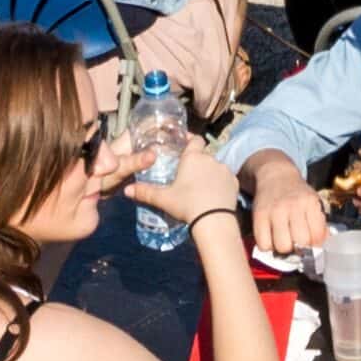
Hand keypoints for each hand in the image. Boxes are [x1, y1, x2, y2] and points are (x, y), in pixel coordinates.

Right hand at [127, 142, 242, 230]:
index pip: (195, 139)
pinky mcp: (234, 182)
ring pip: (215, 166)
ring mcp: (224, 169)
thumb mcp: (163, 199)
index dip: (190, 141)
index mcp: (193, 157)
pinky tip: (213, 195)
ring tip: (200, 187)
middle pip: (203, 154)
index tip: (183, 145)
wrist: (214, 220)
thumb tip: (126, 190)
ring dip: (208, 172)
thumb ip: (145, 192)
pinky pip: (225, 178)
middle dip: (196, 161)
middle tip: (187, 173)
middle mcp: (210, 158)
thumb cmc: (187, 205)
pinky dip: (219, 183)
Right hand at [247, 161, 328, 257]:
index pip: (317, 236)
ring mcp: (274, 211)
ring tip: (284, 239)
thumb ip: (320, 224)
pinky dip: (268, 246)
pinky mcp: (259, 216)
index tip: (311, 242)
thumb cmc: (297, 194)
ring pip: (281, 246)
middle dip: (300, 248)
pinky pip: (263, 244)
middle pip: (300, 243)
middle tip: (297, 242)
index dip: (315, 244)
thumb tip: (320, 246)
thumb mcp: (314, 202)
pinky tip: (272, 237)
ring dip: (283, 248)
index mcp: (310, 202)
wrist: (275, 175)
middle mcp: (293, 206)